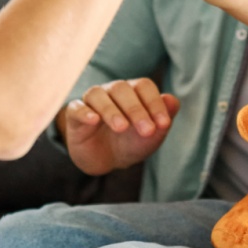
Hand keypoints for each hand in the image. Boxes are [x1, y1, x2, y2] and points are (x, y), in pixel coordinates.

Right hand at [60, 77, 179, 175]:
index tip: (163, 124)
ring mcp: (92, 102)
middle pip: (122, 88)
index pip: (144, 86)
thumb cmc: (132, 142)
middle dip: (136, 109)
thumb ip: (164, 117)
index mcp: (133, 91)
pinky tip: (94, 121)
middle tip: (146, 130)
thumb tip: (172, 100)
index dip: (155, 103)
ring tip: (121, 127)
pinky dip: (85, 112)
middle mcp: (112, 91)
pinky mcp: (75, 116)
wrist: (107, 161)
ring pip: (98, 95)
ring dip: (111, 110)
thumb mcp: (152, 135)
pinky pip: (76, 108)